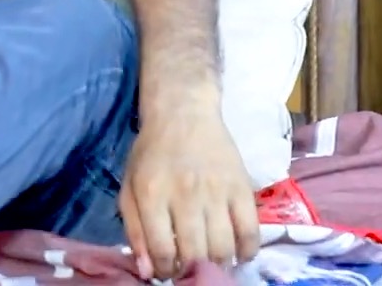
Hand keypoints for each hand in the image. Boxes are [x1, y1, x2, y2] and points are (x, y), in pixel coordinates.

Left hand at [119, 99, 258, 277]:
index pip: (162, 249)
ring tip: (212, 265)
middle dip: (191, 271)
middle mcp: (185, 194)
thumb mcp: (130, 186)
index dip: (165, 270)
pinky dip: (247, 251)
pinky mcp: (241, 187)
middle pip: (195, 253)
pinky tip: (239, 255)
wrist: (183, 113)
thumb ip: (134, 230)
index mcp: (152, 194)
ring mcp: (216, 191)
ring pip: (223, 247)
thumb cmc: (151, 153)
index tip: (168, 272)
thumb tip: (146, 271)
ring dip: (218, 265)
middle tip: (191, 271)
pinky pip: (251, 231)